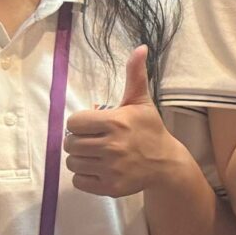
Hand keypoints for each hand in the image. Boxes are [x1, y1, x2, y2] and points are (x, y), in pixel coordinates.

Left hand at [65, 47, 185, 199]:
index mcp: (115, 122)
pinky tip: (98, 169)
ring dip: (80, 159)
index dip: (80, 124)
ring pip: (72, 163)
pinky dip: (84, 176)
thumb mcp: (141, 101)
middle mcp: (111, 146)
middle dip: (79, 141)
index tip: (93, 125)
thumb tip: (140, 47)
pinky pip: (78, 181)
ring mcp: (111, 169)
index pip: (73, 123)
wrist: (166, 163)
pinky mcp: (110, 187)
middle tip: (94, 140)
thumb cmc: (149, 129)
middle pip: (70, 144)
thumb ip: (135, 75)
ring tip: (95, 154)